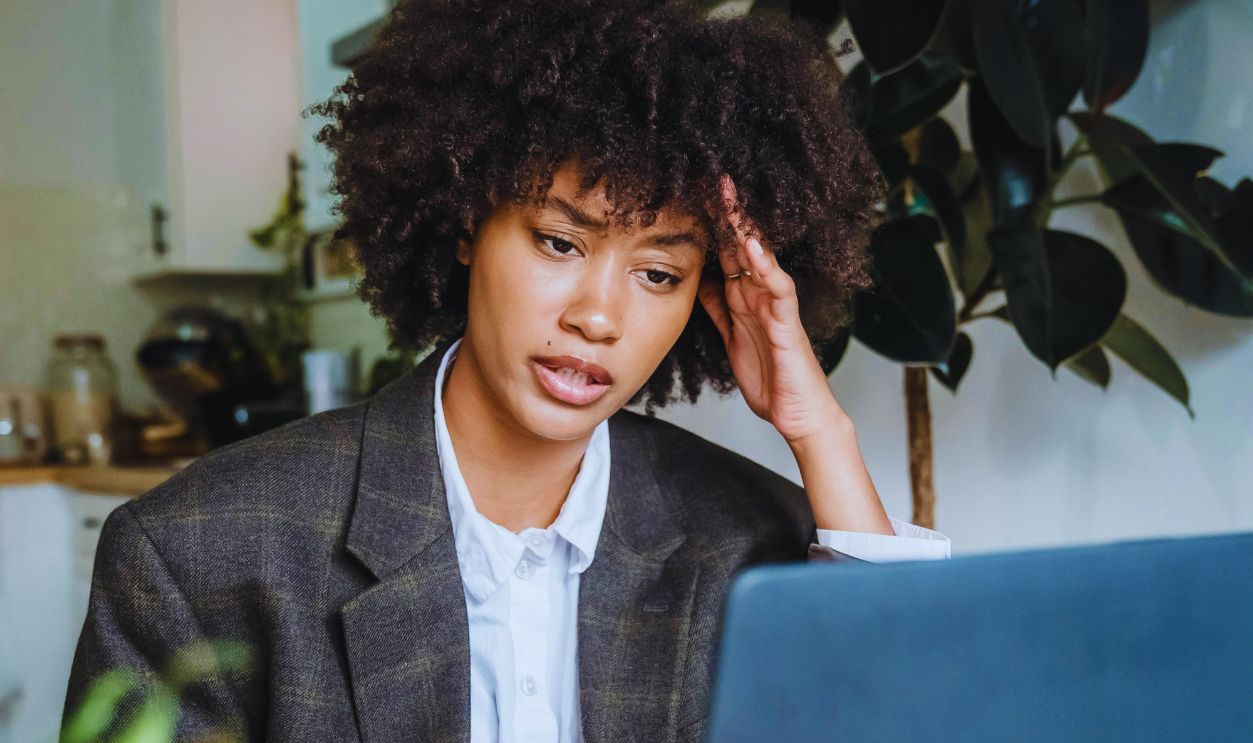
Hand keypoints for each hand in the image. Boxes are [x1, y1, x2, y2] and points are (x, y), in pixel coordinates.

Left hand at [697, 174, 847, 444]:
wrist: (797, 415)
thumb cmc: (770, 378)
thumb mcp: (732, 338)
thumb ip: (719, 309)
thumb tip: (701, 281)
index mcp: (746, 298)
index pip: (727, 253)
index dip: (712, 225)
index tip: (693, 196)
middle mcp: (761, 295)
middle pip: (742, 246)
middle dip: (727, 214)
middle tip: (712, 178)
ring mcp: (776, 306)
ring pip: (761, 259)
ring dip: (745, 228)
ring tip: (730, 198)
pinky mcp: (788, 324)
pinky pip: (778, 289)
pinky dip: (767, 267)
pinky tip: (754, 247)